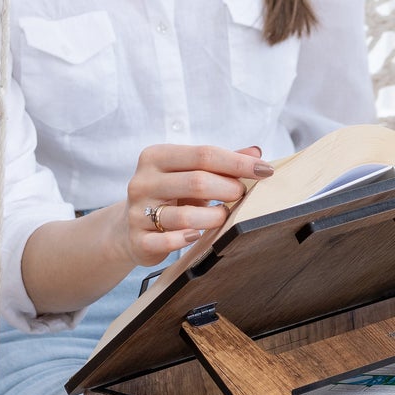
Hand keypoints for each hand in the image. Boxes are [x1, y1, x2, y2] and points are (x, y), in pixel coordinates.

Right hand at [116, 143, 272, 267]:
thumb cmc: (170, 194)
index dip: (237, 162)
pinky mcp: (138, 240)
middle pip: (196, 181)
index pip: (203, 154)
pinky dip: (187, 239)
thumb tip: (256, 153)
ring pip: (184, 216)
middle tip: (241, 194)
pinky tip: (198, 235)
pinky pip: (167, 241)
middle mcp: (143, 181)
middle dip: (228, 188)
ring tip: (224, 216)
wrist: (130, 226)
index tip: (264, 170)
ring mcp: (138, 211)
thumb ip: (221, 162)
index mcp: (156, 157)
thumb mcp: (190, 172)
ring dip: (214, 217)